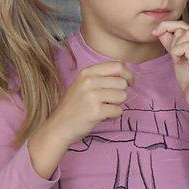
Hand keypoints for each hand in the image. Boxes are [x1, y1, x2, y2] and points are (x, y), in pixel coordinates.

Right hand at [28, 61, 133, 177]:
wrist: (59, 127)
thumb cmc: (75, 106)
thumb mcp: (84, 84)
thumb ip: (102, 74)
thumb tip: (123, 61)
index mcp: (87, 72)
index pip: (117, 66)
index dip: (127, 74)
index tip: (129, 82)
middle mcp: (88, 81)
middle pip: (122, 83)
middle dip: (120, 93)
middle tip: (108, 100)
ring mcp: (91, 96)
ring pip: (123, 96)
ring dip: (117, 105)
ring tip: (103, 108)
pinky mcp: (95, 111)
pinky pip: (118, 110)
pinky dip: (114, 115)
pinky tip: (102, 116)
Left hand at [152, 21, 188, 136]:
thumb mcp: (178, 59)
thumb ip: (171, 44)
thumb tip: (161, 31)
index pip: (185, 25)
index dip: (168, 26)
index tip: (156, 32)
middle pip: (184, 28)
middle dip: (170, 38)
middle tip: (170, 53)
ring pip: (185, 34)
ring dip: (174, 45)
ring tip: (176, 59)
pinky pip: (185, 46)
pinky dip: (176, 52)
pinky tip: (178, 61)